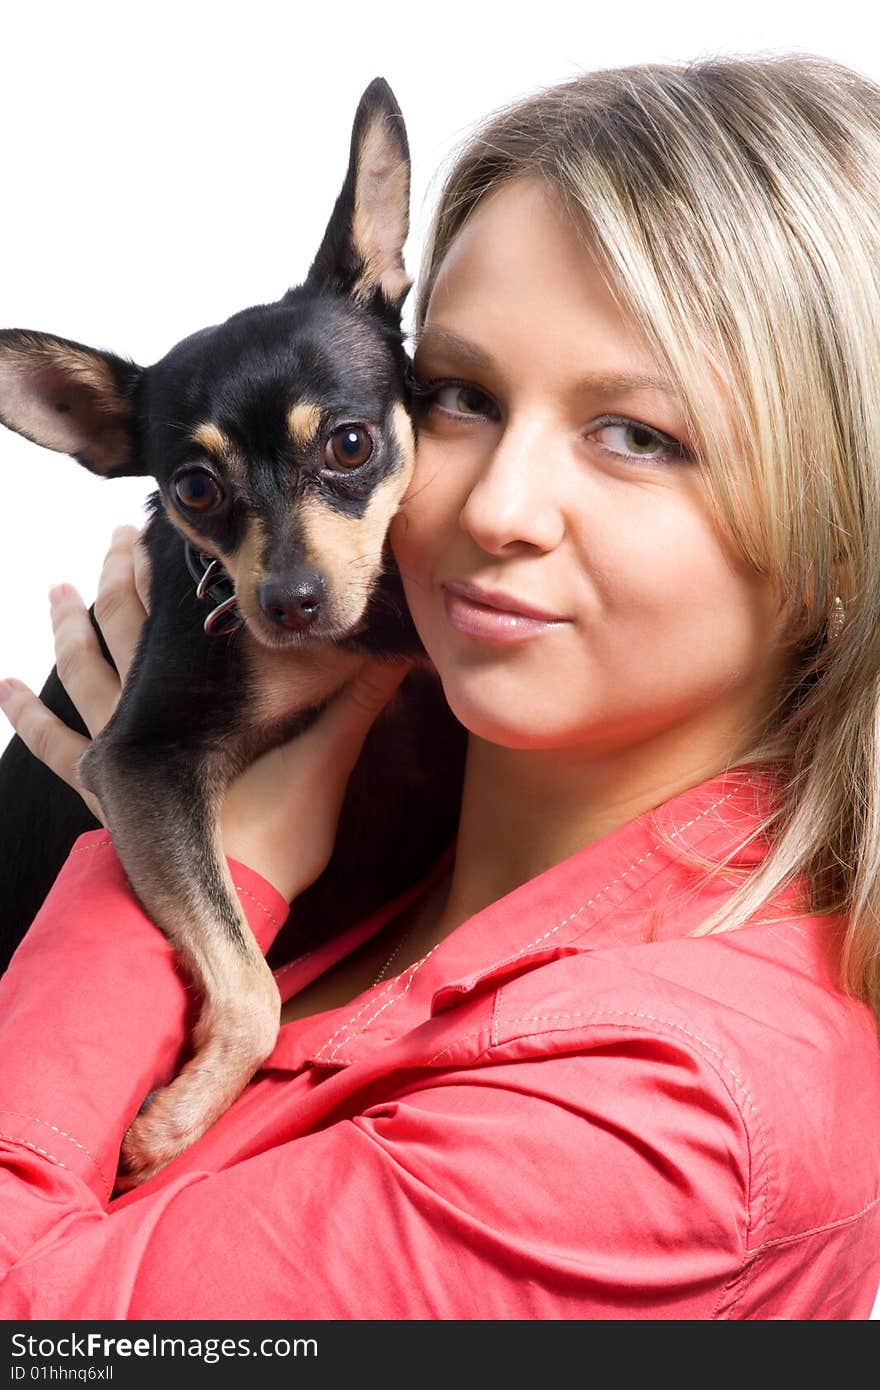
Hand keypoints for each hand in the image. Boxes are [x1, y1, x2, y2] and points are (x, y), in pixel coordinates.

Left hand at [0, 526, 412, 899]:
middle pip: (121, 628)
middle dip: (119, 577)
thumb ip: (356, 702)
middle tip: (118, 538)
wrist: (227, 905)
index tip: (168, 528)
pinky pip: (52, 745)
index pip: (178, 617)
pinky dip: (27, 714)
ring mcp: (119, 751)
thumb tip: (397, 654)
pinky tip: (7, 687)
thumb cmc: (275, 838)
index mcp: (201, 701)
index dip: (171, 570)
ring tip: (58, 589)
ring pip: (81, 672)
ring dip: (69, 626)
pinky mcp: (103, 791)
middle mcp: (150, 715)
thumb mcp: (326, 762)